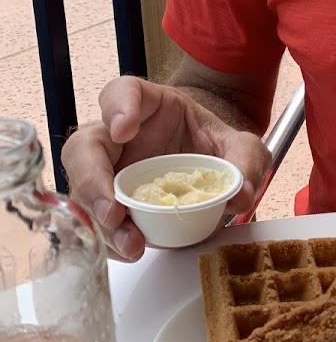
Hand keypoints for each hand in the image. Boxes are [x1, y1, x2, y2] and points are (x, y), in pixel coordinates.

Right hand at [62, 76, 271, 261]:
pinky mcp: (109, 201)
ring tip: (131, 243)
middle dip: (93, 181)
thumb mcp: (241, 146)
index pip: (122, 92)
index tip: (124, 129)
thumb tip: (241, 195)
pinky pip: (96, 220)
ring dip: (101, 222)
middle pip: (84, 147)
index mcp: (150, 106)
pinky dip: (110, 239)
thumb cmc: (215, 145)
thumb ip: (246, 161)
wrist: (210, 166)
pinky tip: (130, 250)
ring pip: (84, 190)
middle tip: (114, 212)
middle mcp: (119, 136)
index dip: (117, 107)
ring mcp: (109, 169)